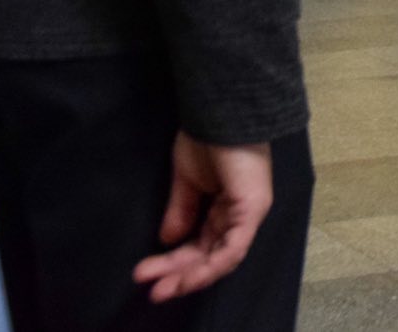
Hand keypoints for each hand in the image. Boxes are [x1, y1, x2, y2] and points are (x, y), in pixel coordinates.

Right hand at [133, 133, 272, 302]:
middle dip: (179, 274)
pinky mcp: (252, 210)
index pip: (201, 245)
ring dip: (190, 276)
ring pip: (220, 259)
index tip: (146, 273)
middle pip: (209, 256)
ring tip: (162, 288)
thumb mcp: (186, 178)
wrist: (220, 107)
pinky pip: (233, 248)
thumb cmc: (206, 135)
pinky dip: (210, 265)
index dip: (175, 261)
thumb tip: (168, 240)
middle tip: (152, 290)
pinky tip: (187, 275)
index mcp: (226, 208)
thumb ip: (181, 209)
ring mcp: (249, 214)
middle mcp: (240, 216)